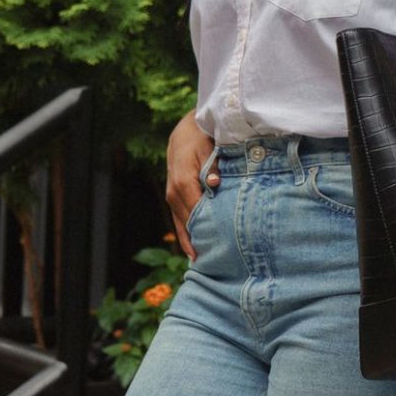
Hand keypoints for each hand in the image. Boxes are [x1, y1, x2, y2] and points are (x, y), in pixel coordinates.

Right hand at [165, 109, 218, 260]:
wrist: (184, 131)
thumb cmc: (201, 138)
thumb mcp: (208, 148)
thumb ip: (212, 166)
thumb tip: (215, 183)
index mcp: (184, 182)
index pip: (198, 212)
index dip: (210, 229)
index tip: (223, 246)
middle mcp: (174, 193)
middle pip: (189, 224)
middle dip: (202, 242)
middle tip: (219, 262)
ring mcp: (172, 197)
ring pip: (182, 226)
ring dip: (193, 243)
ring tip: (207, 264)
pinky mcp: (173, 198)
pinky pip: (179, 221)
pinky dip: (187, 236)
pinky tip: (195, 251)